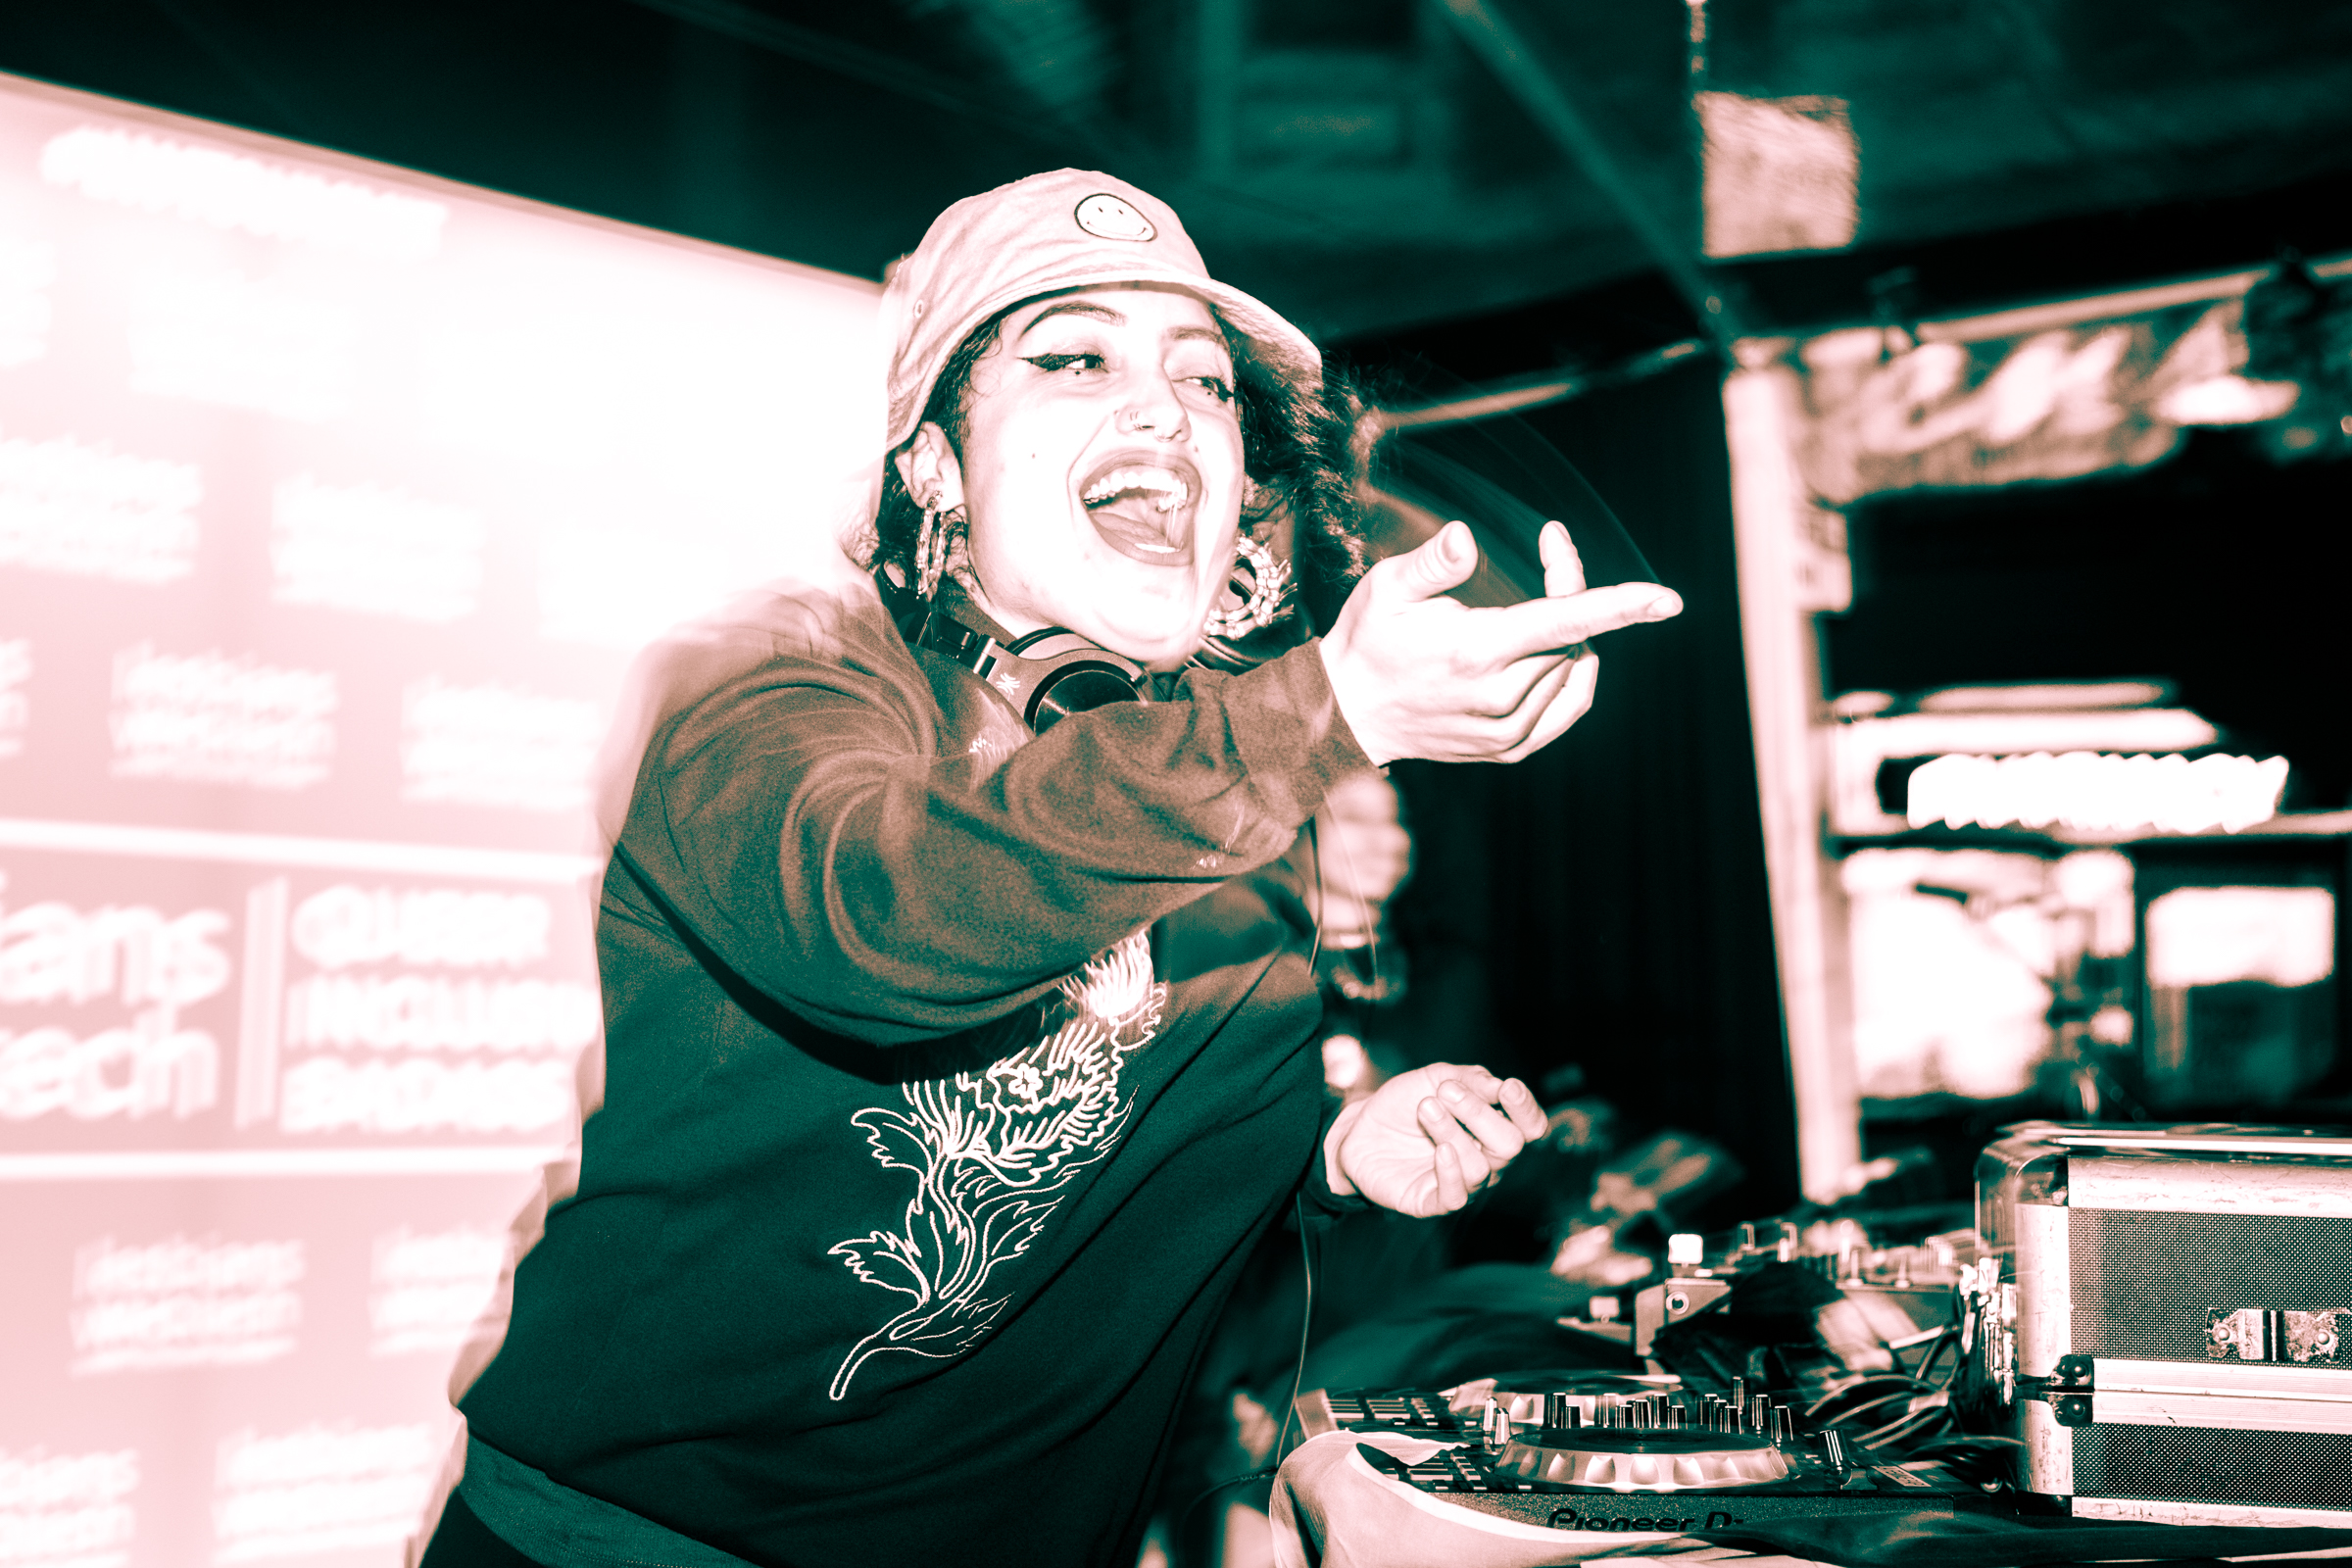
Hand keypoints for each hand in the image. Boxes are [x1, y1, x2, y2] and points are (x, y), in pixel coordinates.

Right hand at [1317, 519, 1680, 767]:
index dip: (1620, 606)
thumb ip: (1432, 562)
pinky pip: (1566, 708)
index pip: (1565, 622)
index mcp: (1475, 651)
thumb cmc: (1368, 642)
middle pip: (1572, 637)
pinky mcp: (1508, 749)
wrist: (1349, 713)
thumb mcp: (1386, 589)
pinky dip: (1575, 676)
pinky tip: (1563, 655)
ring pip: (1572, 670)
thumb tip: (1466, 536)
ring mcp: (1506, 729)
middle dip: (1571, 590)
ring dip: (1571, 635)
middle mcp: (1499, 696)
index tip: (1667, 599)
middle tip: (1550, 554)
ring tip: (1537, 609)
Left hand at [1325, 1063, 1548, 1217]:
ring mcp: (1462, 1182)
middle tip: (1445, 1091)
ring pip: (1480, 1166)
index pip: (1530, 1126)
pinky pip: (1457, 1197)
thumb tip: (1499, 1086)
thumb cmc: (1403, 1104)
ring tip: (1425, 1108)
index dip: (1526, 1109)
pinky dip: (1451, 1172)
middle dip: (1479, 1113)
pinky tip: (1439, 1150)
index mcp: (1493, 1127)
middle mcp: (1486, 1158)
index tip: (1507, 1088)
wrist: (1359, 1128)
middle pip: (1509, 1144)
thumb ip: (1469, 1079)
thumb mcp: (1434, 1078)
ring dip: (1452, 1131)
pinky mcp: (1434, 1201)